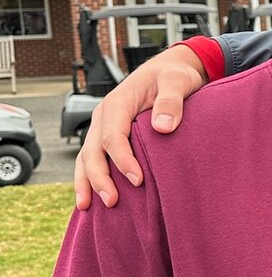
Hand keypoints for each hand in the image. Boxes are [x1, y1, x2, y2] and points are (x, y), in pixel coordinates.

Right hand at [75, 48, 207, 208]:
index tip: (138, 180)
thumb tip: (163, 127)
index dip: (123, 160)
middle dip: (99, 178)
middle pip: (94, 150)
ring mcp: (103, 127)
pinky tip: (90, 199)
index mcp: (118, 103)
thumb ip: (171, 102)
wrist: (170, 70)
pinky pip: (93, 158)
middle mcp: (104, 116)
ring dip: (87, 182)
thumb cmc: (175, 75)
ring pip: (87, 157)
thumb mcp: (178, 82)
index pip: (113, 136)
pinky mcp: (108, 136)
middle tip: (112, 201)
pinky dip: (88, 178)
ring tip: (88, 207)